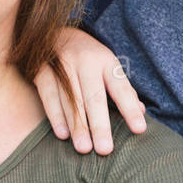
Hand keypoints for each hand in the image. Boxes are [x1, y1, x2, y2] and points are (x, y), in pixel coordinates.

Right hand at [34, 27, 145, 154]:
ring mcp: (62, 65)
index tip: (139, 130)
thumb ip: (122, 90)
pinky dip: (56, 116)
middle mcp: (85, 62)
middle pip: (94, 98)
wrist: (54, 32)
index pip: (121, 88)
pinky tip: (63, 134)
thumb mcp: (108, 67)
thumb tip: (141, 113)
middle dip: (99, 125)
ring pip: (71, 100)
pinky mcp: (42, 70)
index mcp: (105, 61)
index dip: (130, 109)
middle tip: (105, 150)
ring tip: (84, 149)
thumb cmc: (87, 57)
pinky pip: (49, 96)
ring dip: (77, 126)